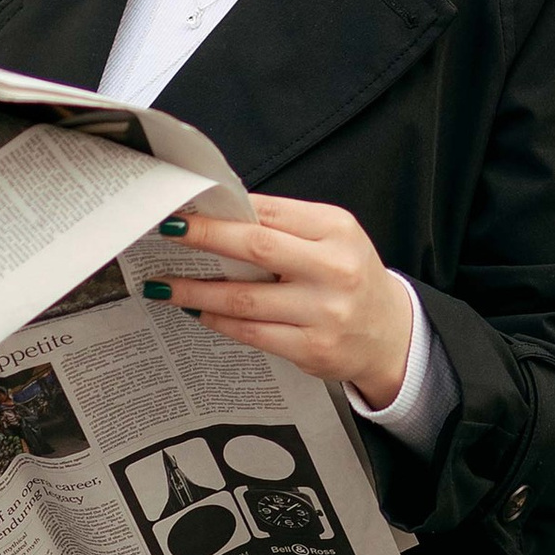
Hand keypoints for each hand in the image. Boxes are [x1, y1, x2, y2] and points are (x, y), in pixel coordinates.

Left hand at [146, 197, 414, 408]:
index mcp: (336, 229)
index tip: (187, 205)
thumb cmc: (349, 276)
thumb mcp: (332, 238)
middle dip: (205, 237)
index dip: (225, 209)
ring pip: (245, 298)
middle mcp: (333, 268)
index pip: (270, 211)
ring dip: (197, 289)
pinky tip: (198, 310)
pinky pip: (252, 332)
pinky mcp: (312, 349)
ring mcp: (323, 312)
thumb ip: (285, 226)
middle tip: (168, 231)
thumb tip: (222, 213)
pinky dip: (219, 320)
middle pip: (256, 247)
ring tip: (165, 283)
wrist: (389, 334)